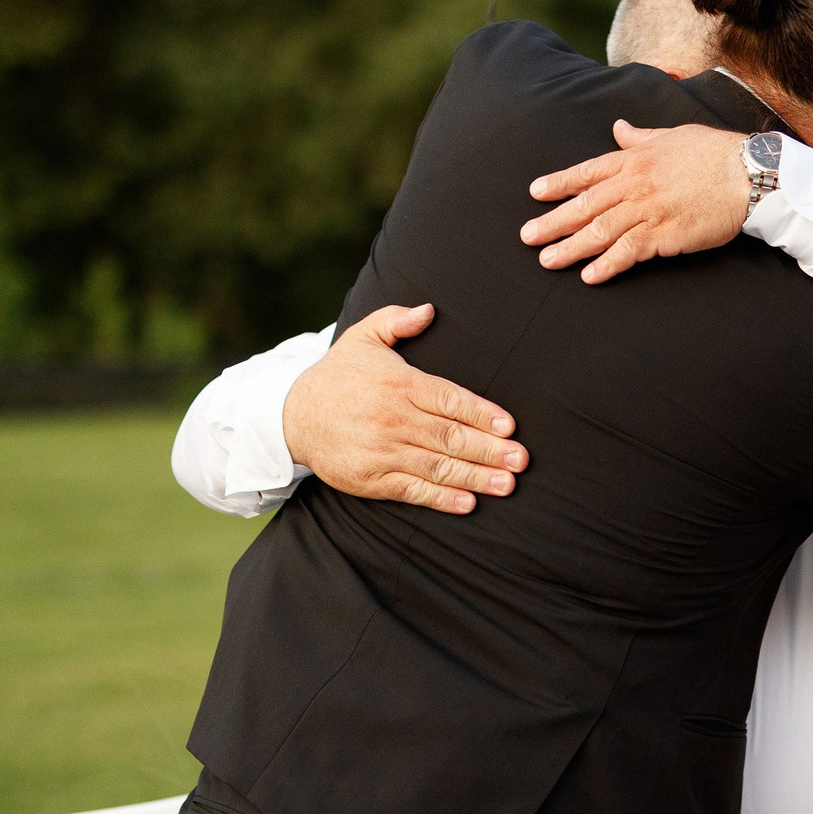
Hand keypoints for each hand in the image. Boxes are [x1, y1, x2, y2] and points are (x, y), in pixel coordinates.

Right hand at [281, 305, 525, 514]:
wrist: (291, 416)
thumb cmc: (338, 375)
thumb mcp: (363, 337)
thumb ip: (396, 320)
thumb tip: (429, 310)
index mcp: (399, 384)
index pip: (449, 399)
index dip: (482, 414)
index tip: (509, 426)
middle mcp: (393, 418)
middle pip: (450, 436)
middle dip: (489, 450)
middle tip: (521, 460)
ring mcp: (383, 451)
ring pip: (437, 466)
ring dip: (475, 477)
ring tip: (507, 484)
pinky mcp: (371, 479)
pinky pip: (413, 490)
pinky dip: (441, 499)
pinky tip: (469, 503)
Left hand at [522, 122, 752, 283]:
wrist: (748, 174)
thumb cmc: (715, 153)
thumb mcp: (672, 135)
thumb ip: (640, 138)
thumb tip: (618, 128)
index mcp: (635, 159)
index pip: (588, 172)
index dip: (559, 183)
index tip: (536, 194)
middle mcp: (634, 184)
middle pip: (585, 205)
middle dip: (554, 222)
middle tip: (528, 237)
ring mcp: (648, 210)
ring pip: (600, 231)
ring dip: (571, 248)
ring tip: (548, 261)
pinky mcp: (665, 235)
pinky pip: (629, 252)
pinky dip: (608, 265)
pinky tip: (590, 277)